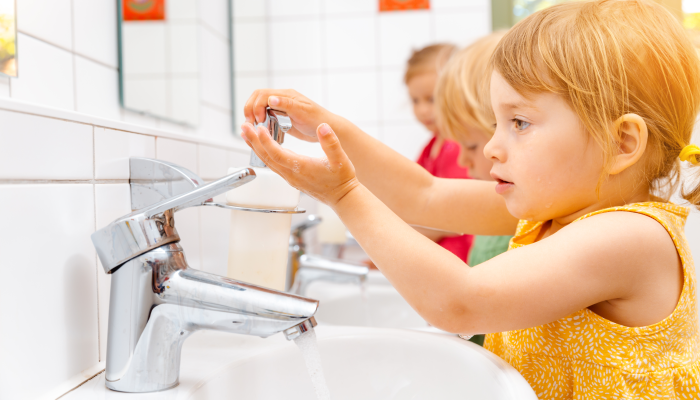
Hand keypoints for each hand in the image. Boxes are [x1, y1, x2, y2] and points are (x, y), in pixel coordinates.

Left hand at [240, 121, 359, 205]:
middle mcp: (291, 174)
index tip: (258, 128)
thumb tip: (323, 127)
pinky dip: (264, 154)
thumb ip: (331, 142)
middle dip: (254, 142)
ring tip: (247, 134)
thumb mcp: (340, 158)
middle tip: (244, 127)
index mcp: (301, 167)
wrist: (343, 197)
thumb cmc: (342, 179)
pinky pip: (273, 165)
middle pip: (267, 157)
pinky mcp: (291, 178)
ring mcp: (290, 177)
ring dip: (256, 147)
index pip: (277, 153)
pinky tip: (261, 147)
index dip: (266, 141)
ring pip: (268, 162)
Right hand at [244, 89, 335, 142]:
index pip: (262, 95)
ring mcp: (281, 108)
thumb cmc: (318, 120)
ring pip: (259, 106)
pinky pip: (265, 115)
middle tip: (251, 124)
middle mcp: (282, 99)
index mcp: (287, 95)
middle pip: (257, 98)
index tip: (259, 120)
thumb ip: (287, 104)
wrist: (328, 130)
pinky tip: (260, 130)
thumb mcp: (302, 112)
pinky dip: (259, 121)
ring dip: (253, 115)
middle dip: (250, 109)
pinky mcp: (281, 117)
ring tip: (253, 128)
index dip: (256, 107)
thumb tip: (271, 99)